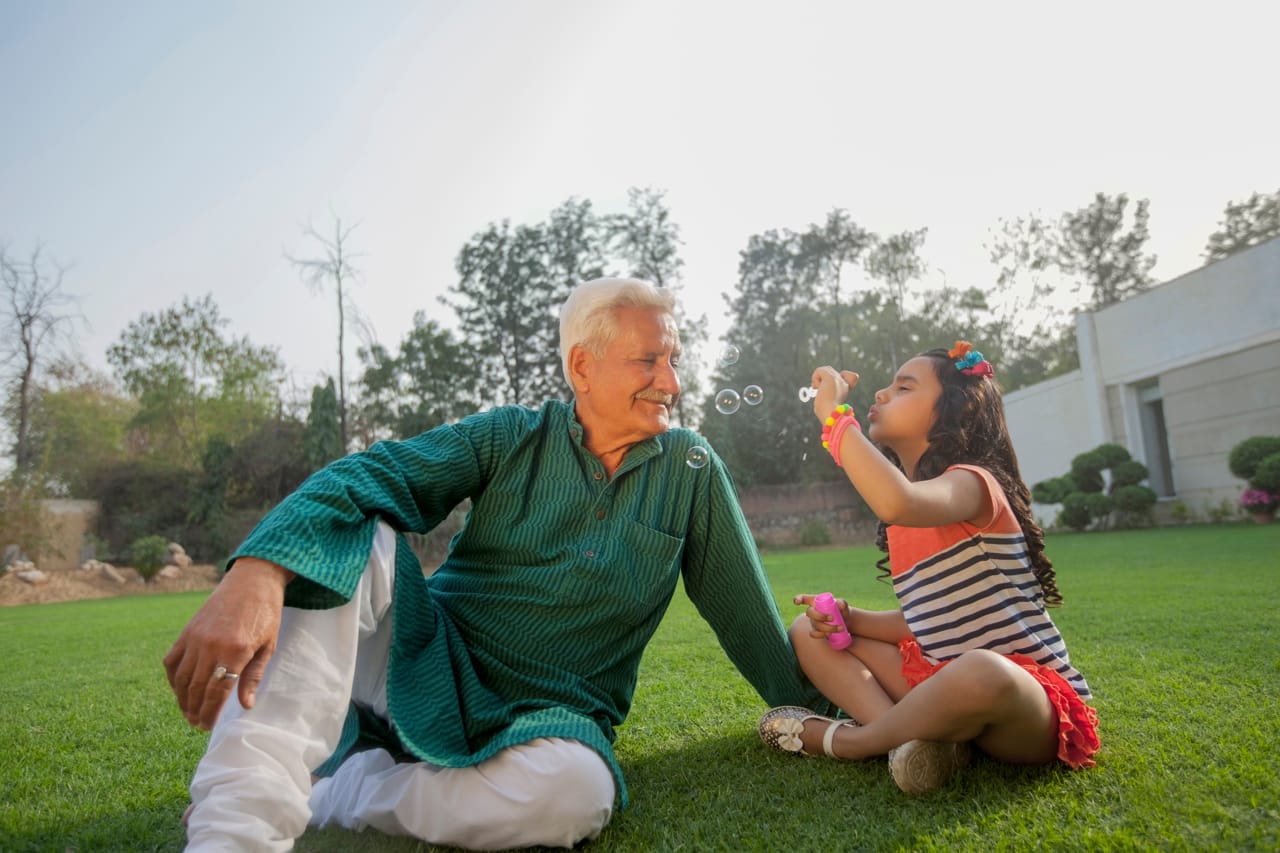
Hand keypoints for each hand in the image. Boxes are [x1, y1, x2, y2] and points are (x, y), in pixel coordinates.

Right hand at [162, 558, 292, 729]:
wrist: (252, 581)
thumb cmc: (266, 614)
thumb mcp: (268, 645)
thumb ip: (253, 676)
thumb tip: (245, 706)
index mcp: (236, 650)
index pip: (217, 692)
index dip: (210, 713)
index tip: (207, 727)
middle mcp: (212, 645)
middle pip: (197, 688)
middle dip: (196, 711)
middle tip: (197, 724)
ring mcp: (196, 637)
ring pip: (182, 678)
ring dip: (183, 699)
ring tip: (189, 712)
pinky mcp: (187, 631)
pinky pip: (172, 661)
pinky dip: (174, 679)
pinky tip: (180, 689)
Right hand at [793, 593, 850, 639]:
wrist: (844, 622)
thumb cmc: (841, 610)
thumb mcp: (843, 605)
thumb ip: (842, 603)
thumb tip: (839, 604)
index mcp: (815, 601)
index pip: (804, 599)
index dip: (798, 599)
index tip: (797, 602)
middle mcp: (812, 611)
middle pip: (809, 612)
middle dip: (820, 616)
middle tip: (832, 618)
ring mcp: (813, 621)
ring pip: (814, 625)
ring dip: (827, 627)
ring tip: (840, 628)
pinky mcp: (815, 631)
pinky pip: (814, 634)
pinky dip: (822, 635)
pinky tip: (830, 634)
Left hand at [810, 366, 859, 421]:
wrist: (831, 416)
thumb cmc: (827, 413)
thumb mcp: (828, 402)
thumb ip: (827, 393)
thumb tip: (818, 387)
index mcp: (846, 389)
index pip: (852, 376)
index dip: (838, 378)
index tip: (832, 388)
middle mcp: (844, 383)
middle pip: (830, 371)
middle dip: (822, 380)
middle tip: (820, 391)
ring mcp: (838, 379)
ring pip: (824, 369)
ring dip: (818, 379)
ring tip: (818, 390)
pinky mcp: (831, 378)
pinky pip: (819, 370)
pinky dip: (815, 379)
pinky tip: (817, 389)